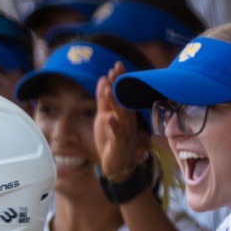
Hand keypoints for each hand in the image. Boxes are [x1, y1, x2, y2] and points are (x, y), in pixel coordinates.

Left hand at [95, 62, 153, 181]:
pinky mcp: (121, 143)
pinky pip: (119, 133)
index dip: (121, 79)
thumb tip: (103, 79)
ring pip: (123, 115)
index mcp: (123, 112)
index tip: (117, 65)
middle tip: (116, 69)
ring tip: (109, 89)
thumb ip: (103, 100)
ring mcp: (126, 131)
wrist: (117, 165)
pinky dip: (114, 125)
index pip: (123, 93)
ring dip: (116, 102)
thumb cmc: (111, 140)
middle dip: (121, 85)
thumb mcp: (104, 117)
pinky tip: (109, 118)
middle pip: (125, 99)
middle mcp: (127, 120)